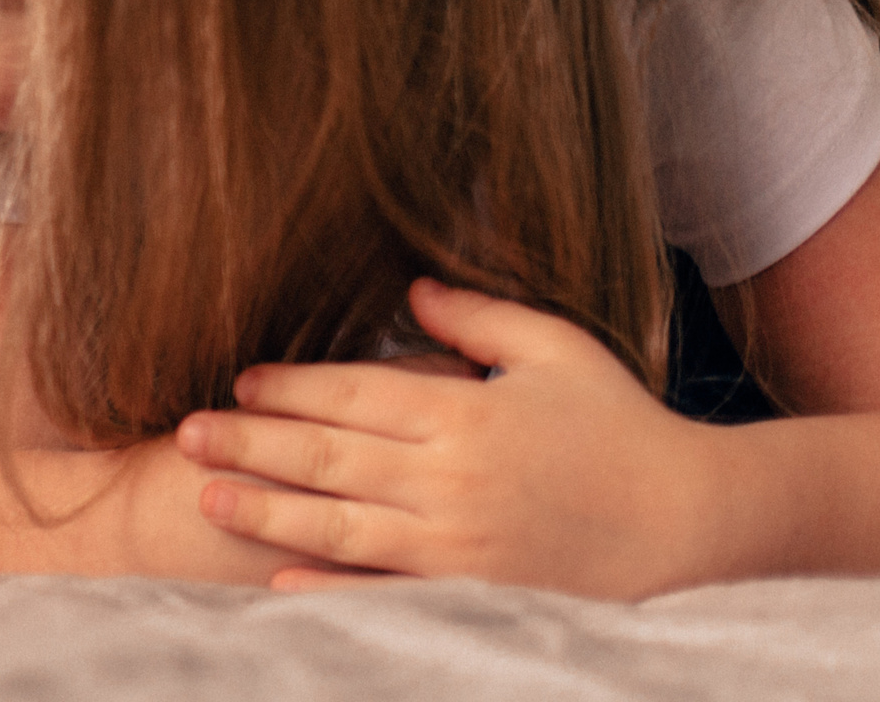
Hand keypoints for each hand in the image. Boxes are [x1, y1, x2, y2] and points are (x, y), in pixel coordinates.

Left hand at [174, 279, 723, 598]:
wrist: (696, 527)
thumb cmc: (626, 430)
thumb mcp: (558, 350)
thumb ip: (479, 317)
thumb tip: (410, 286)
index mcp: (466, 412)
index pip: (355, 393)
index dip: (290, 388)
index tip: (239, 381)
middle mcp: (452, 477)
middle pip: (329, 456)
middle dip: (250, 443)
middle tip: (183, 433)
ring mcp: (460, 543)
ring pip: (341, 525)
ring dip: (268, 511)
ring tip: (207, 498)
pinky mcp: (475, 594)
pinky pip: (387, 593)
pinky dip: (331, 588)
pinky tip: (280, 581)